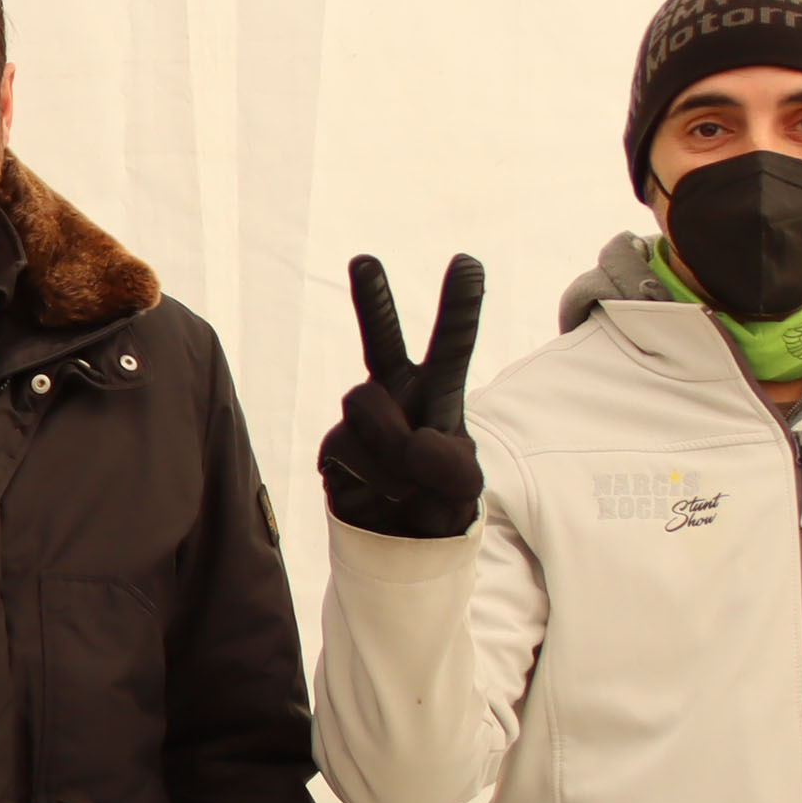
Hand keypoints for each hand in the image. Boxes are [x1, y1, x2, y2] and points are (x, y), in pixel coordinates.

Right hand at [317, 252, 483, 538]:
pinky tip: (386, 492)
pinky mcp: (334, 448)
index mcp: (437, 393)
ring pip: (365, 403)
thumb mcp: (465, 488)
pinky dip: (376, 476)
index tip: (468, 261)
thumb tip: (413, 442)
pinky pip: (349, 449)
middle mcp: (395, 394)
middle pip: (381, 342)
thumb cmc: (440, 499)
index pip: (451, 346)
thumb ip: (452, 466)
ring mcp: (361, 420)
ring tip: (409, 483)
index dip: (460, 307)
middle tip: (364, 260)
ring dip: (392, 446)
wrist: (398, 542)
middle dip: (374, 300)